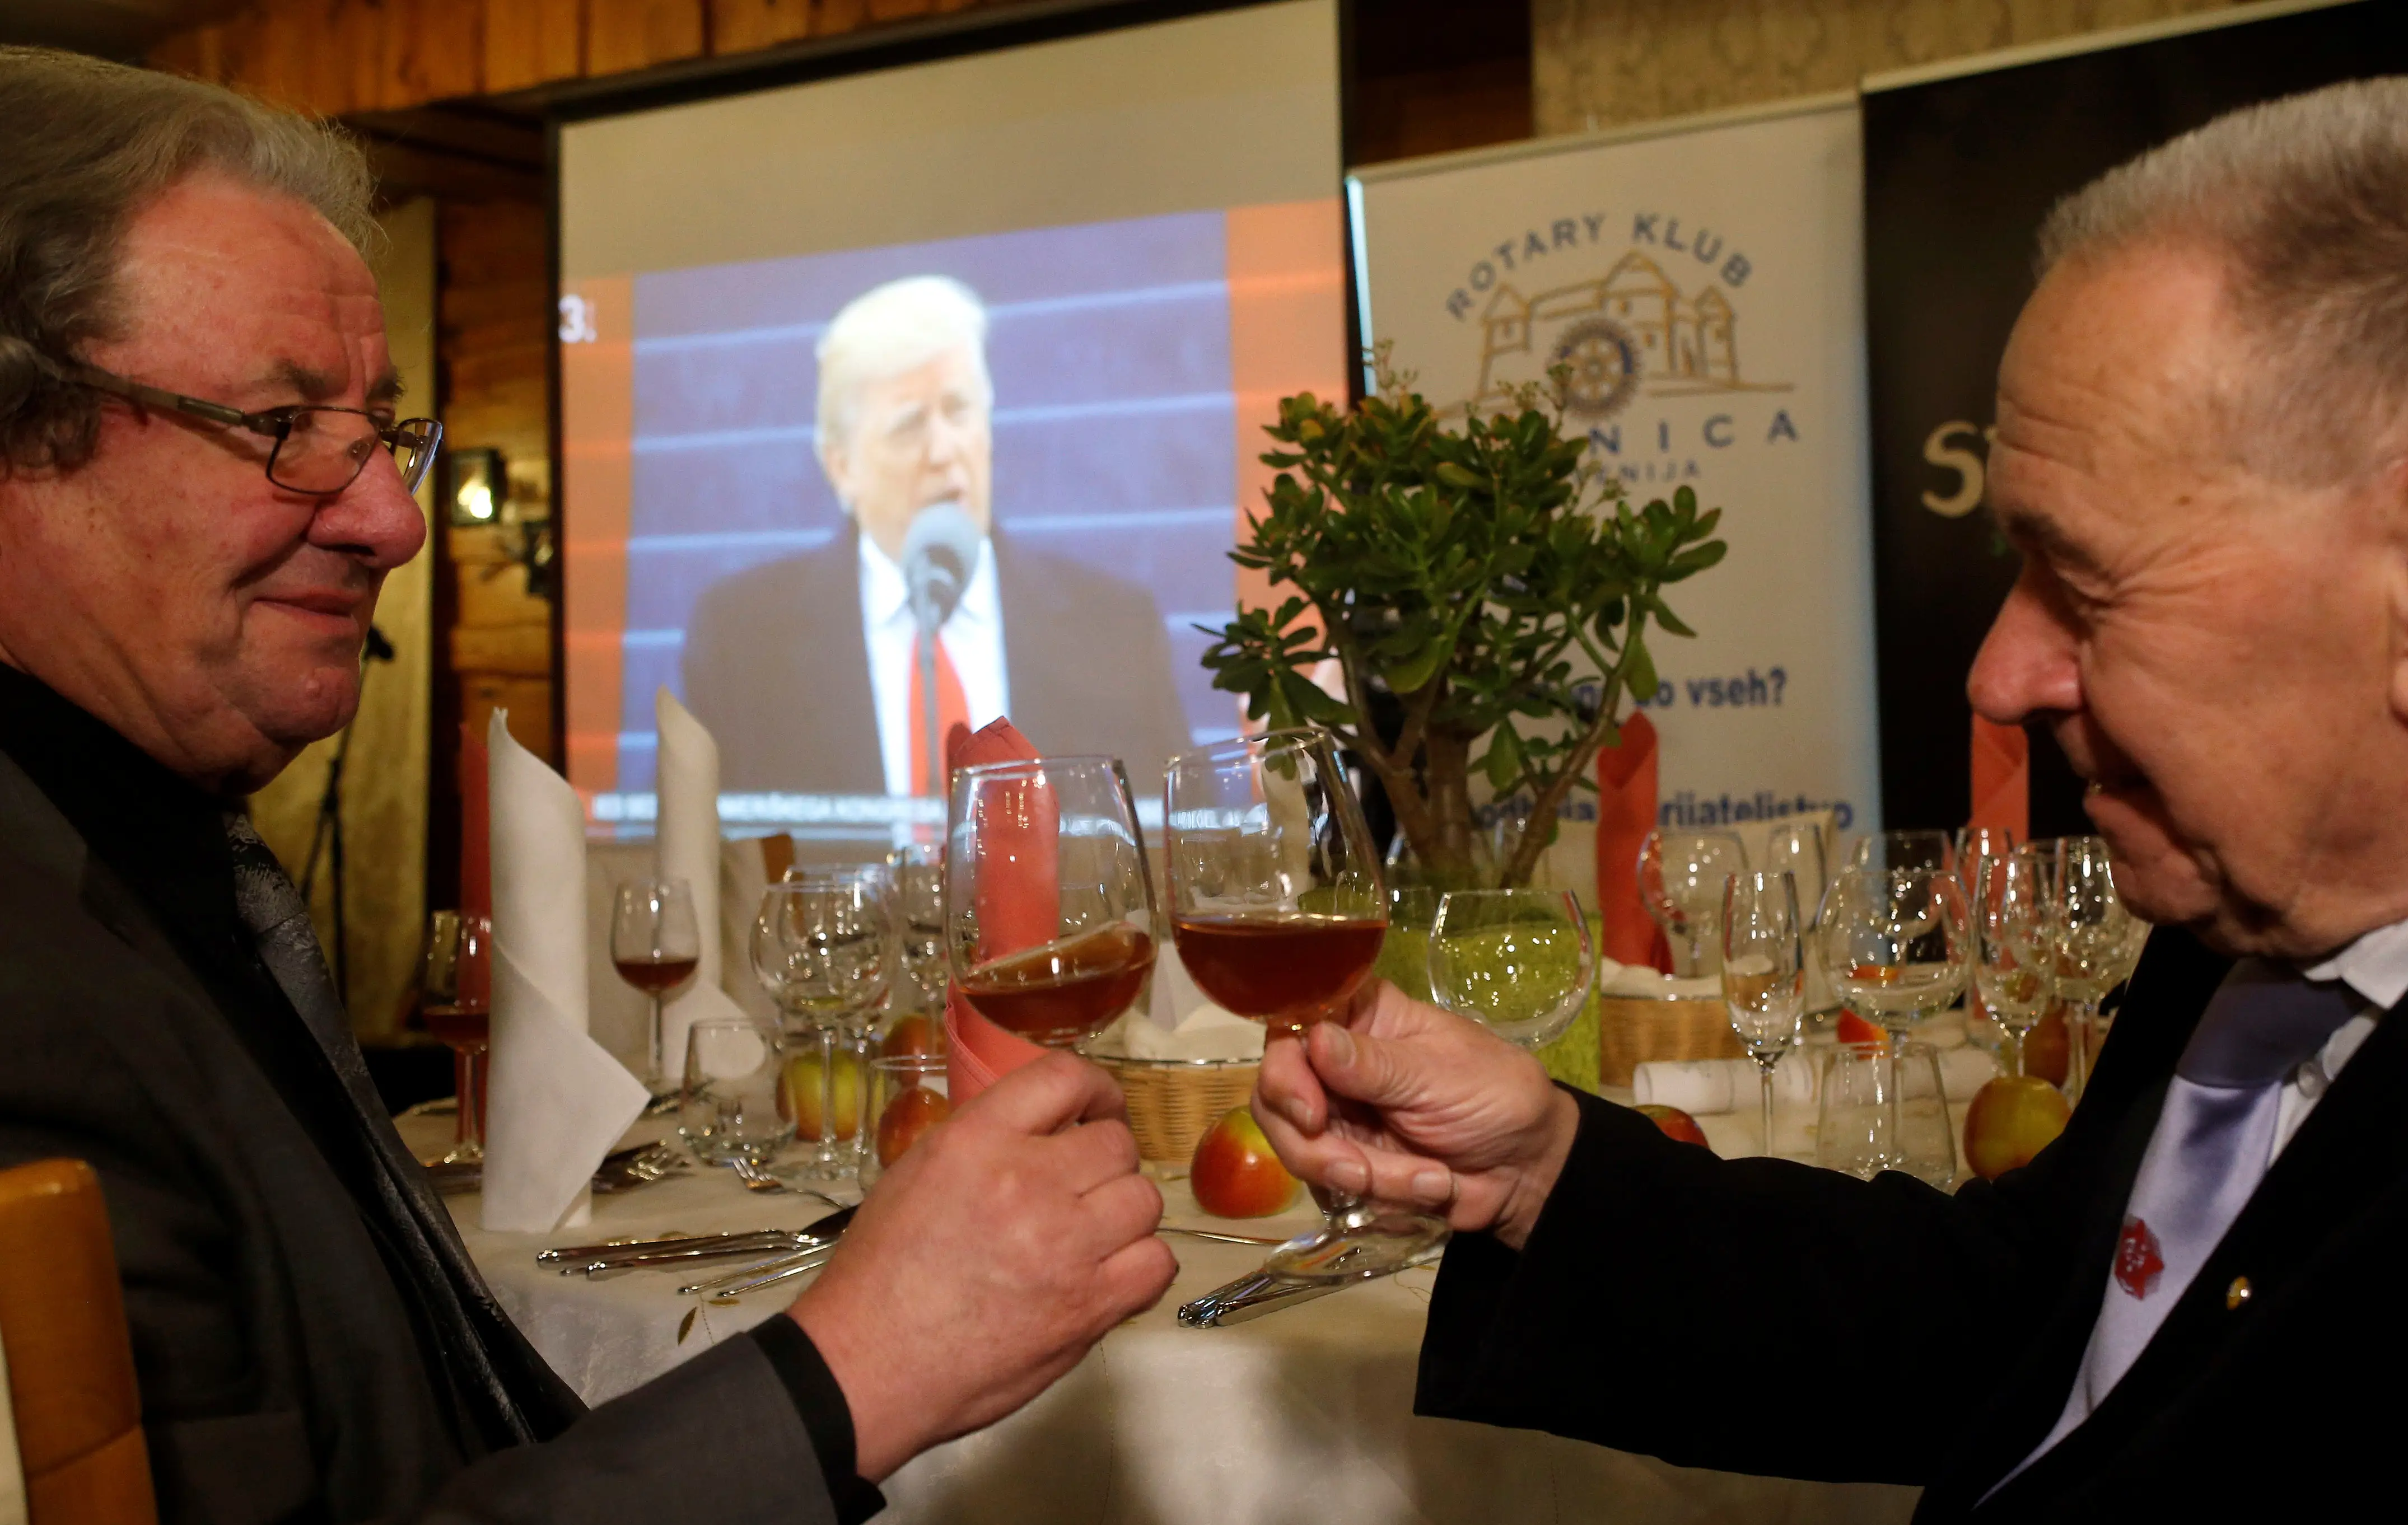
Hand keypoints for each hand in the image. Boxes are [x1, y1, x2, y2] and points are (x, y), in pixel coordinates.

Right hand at [787, 1052, 1174, 1479]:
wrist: (867, 1367)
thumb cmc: (880, 1276)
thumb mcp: (917, 1173)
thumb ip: (986, 1142)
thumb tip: (1048, 1129)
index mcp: (976, 1141)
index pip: (1065, 1077)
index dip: (1096, 1090)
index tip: (1097, 1108)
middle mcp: (1026, 1182)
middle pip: (1116, 1143)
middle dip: (1104, 1161)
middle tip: (1082, 1187)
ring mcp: (1064, 1246)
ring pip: (1143, 1200)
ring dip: (1122, 1213)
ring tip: (1091, 1234)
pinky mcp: (1088, 1307)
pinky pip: (1157, 1263)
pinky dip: (1141, 1265)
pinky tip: (1109, 1274)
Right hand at [1252, 979, 1578, 1250]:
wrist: (1529, 1169)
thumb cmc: (1495, 1095)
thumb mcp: (1441, 1074)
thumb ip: (1375, 1065)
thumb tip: (1314, 1039)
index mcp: (1359, 1018)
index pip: (1290, 1027)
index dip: (1284, 1070)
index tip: (1310, 1112)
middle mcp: (1334, 1064)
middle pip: (1275, 1097)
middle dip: (1315, 1144)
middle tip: (1359, 1171)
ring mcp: (1337, 1117)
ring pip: (1296, 1149)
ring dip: (1361, 1176)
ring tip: (1425, 1180)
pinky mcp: (1345, 1165)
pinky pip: (1327, 1188)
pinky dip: (1379, 1198)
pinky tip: (1428, 1190)